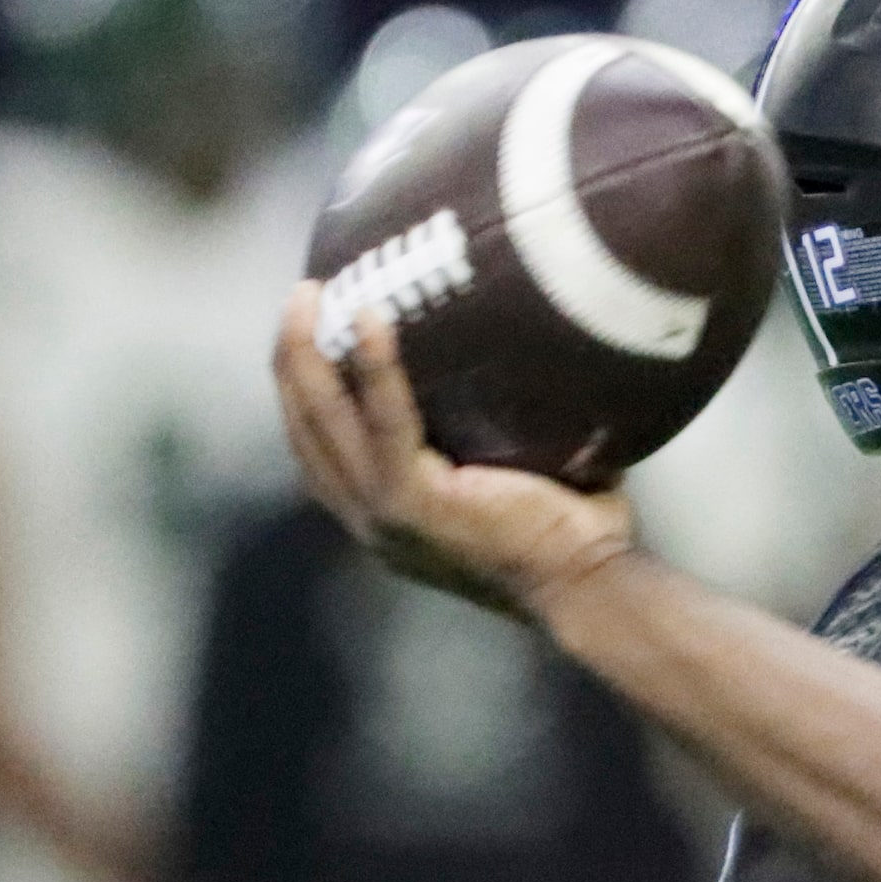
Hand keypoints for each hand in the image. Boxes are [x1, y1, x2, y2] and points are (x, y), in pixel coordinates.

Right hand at [273, 284, 635, 617]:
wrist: (588, 585)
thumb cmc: (572, 534)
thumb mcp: (509, 481)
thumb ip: (487, 434)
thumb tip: (514, 358)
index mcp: (387, 515)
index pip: (321, 448)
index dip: (303, 389)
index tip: (310, 332)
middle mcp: (370, 519)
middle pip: (306, 429)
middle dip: (292, 359)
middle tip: (304, 297)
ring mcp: (384, 514)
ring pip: (323, 423)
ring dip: (308, 354)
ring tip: (312, 295)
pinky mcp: (412, 503)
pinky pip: (384, 423)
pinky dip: (374, 368)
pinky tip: (369, 318)